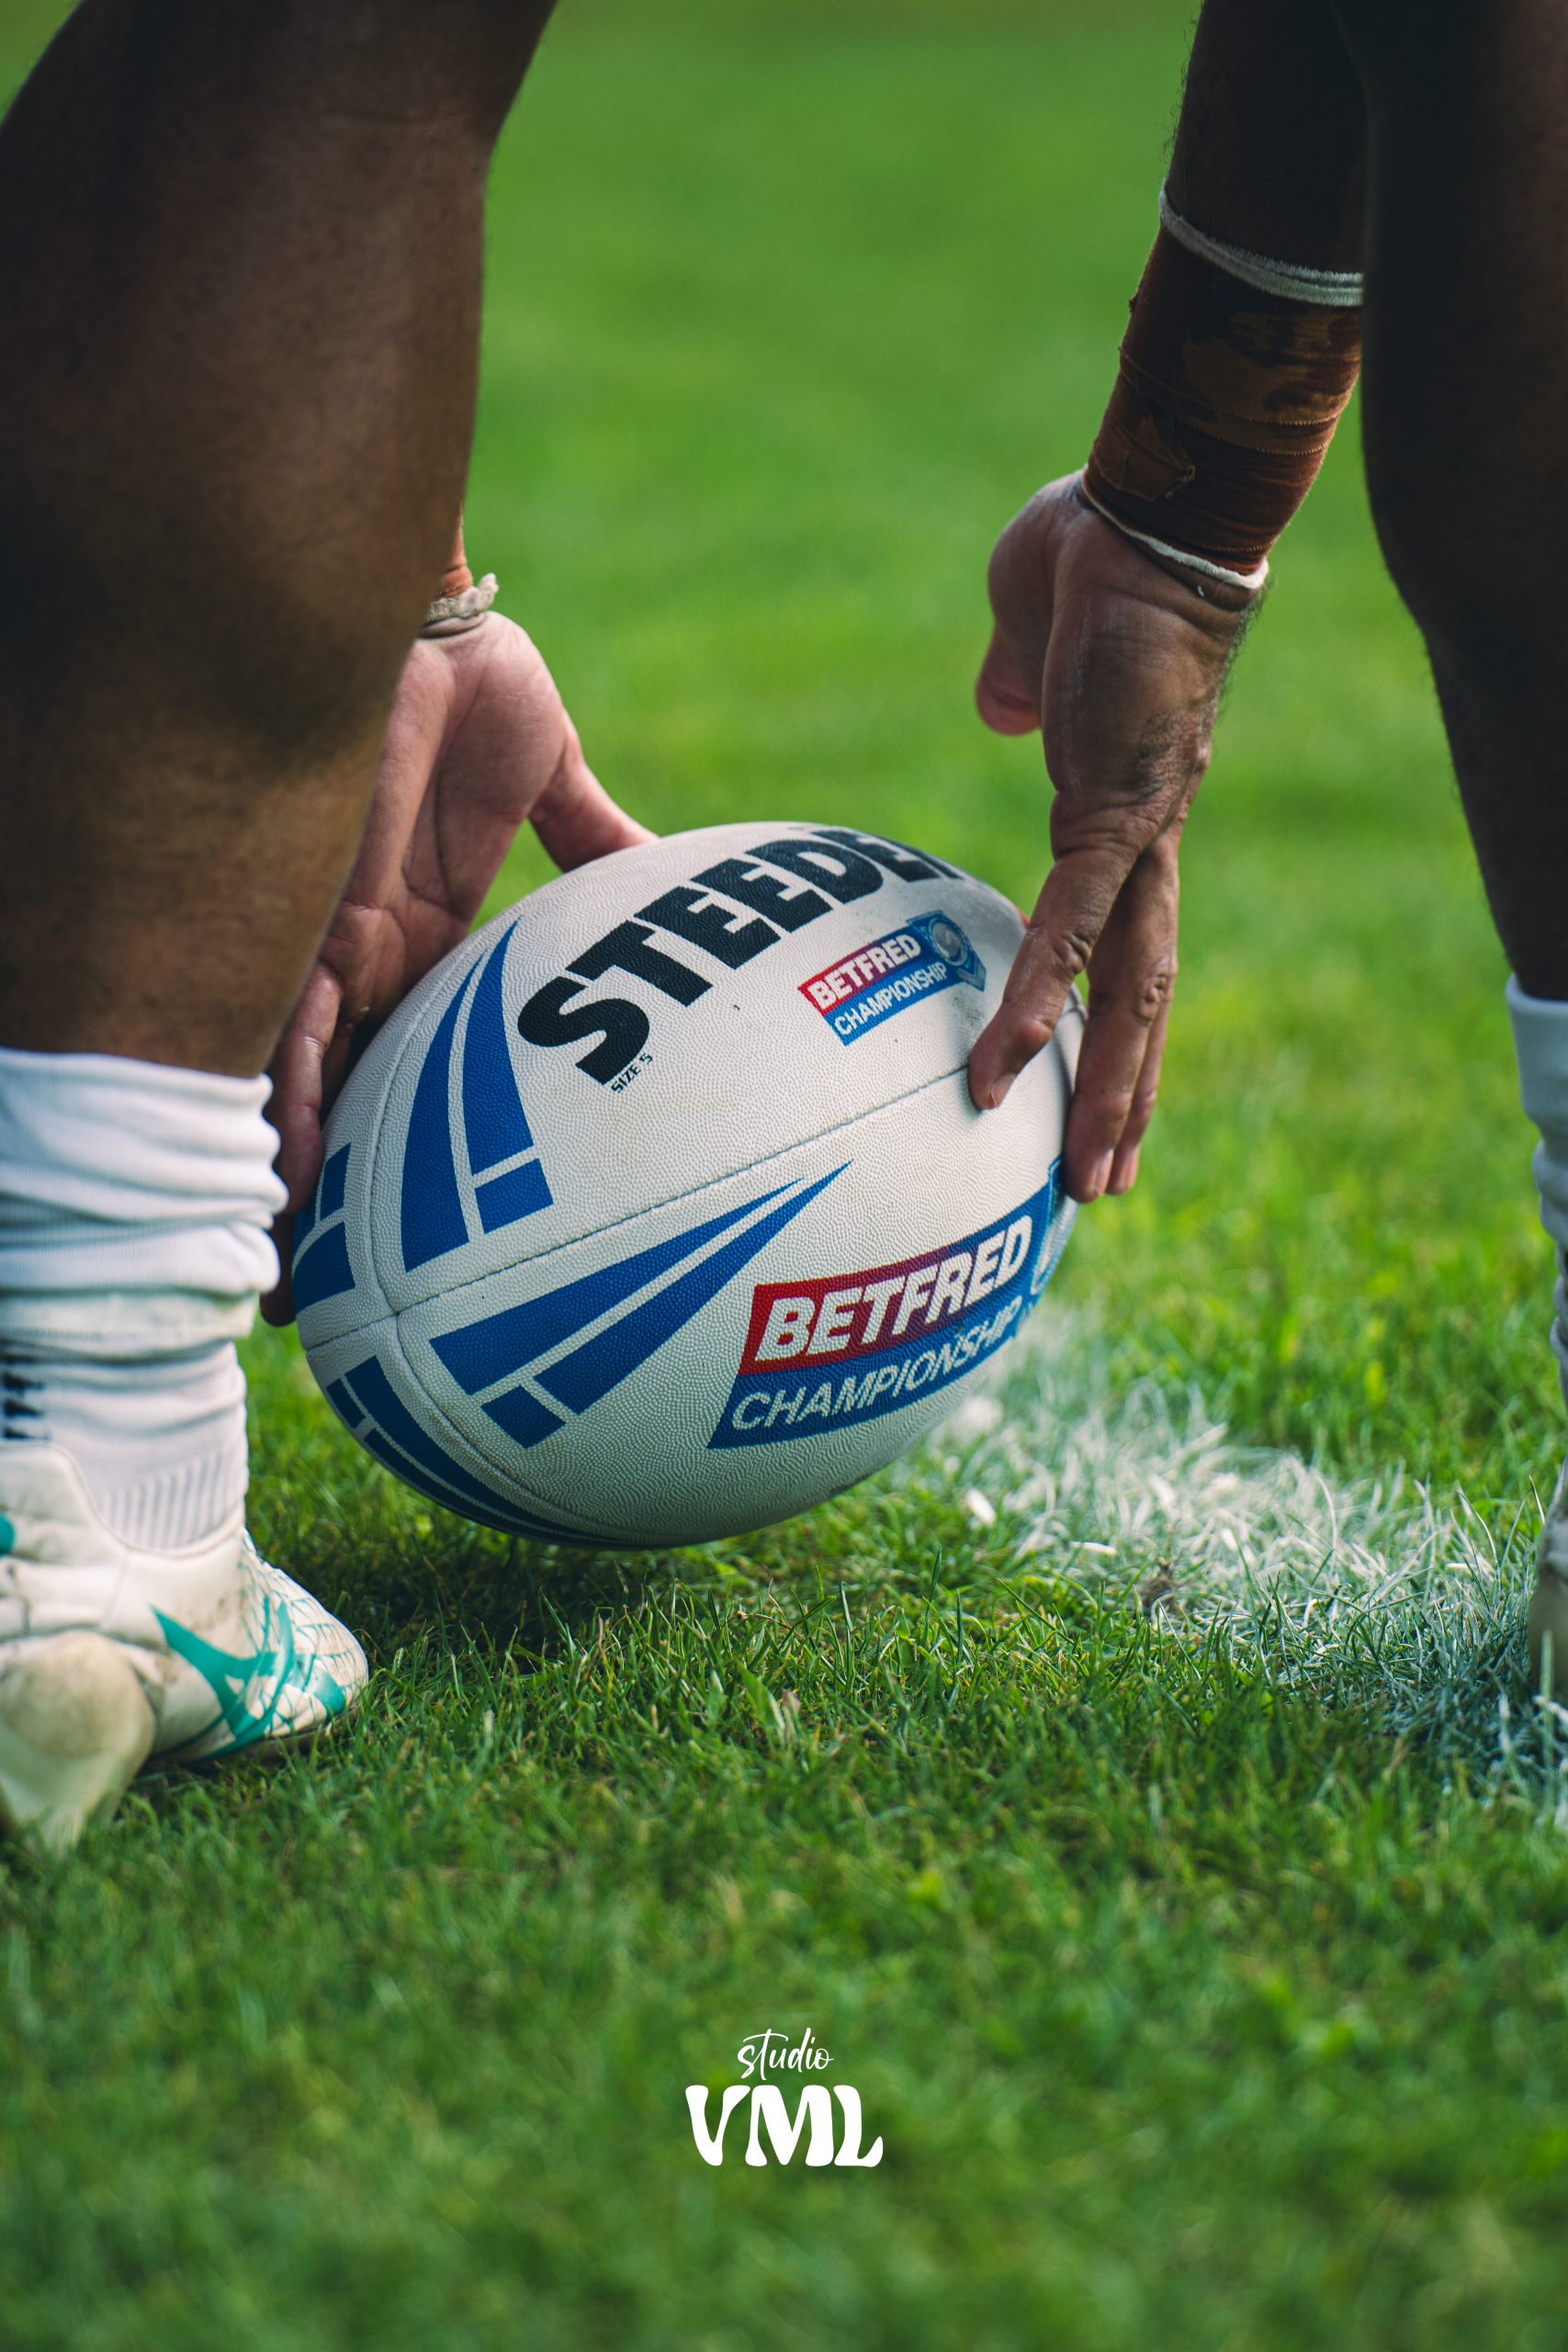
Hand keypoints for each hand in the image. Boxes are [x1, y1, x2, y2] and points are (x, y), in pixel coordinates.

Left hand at [262, 613, 649, 1320]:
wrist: (412, 620)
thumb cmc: (471, 675)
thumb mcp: (549, 776)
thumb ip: (600, 838)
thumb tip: (682, 867)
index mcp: (419, 939)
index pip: (407, 1063)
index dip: (402, 1143)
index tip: (414, 1227)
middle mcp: (361, 963)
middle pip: (337, 1106)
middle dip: (325, 1201)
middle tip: (324, 1304)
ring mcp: (327, 950)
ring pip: (292, 1100)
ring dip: (290, 1192)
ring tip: (287, 1291)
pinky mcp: (314, 926)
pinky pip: (295, 1040)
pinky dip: (296, 1114)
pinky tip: (296, 1193)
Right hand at [968, 474, 1256, 1199]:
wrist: (1151, 508)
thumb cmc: (1094, 549)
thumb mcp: (1031, 634)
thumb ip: (1015, 681)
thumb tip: (1000, 710)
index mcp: (1121, 814)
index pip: (1120, 941)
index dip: (1109, 1018)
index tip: (1085, 1083)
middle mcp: (1141, 841)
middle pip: (1141, 997)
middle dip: (1123, 1096)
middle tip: (1100, 1185)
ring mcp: (1135, 831)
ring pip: (1129, 989)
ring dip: (1106, 1089)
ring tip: (1087, 1178)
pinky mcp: (1111, 807)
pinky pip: (1070, 926)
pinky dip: (1038, 997)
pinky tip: (1005, 1063)